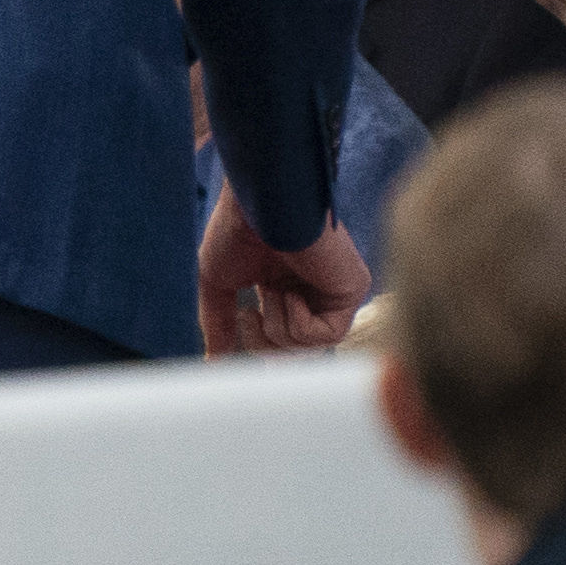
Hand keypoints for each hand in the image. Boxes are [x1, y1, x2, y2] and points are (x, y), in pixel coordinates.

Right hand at [198, 184, 371, 354]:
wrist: (257, 202)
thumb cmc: (237, 230)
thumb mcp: (218, 283)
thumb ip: (218, 322)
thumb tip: (213, 362)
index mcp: (284, 287)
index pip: (282, 339)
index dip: (262, 347)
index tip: (243, 325)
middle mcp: (313, 291)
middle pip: (295, 352)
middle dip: (266, 345)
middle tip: (250, 314)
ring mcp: (334, 292)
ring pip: (308, 347)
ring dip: (278, 324)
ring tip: (272, 289)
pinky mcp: (352, 290)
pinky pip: (326, 335)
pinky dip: (298, 321)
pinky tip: (290, 292)